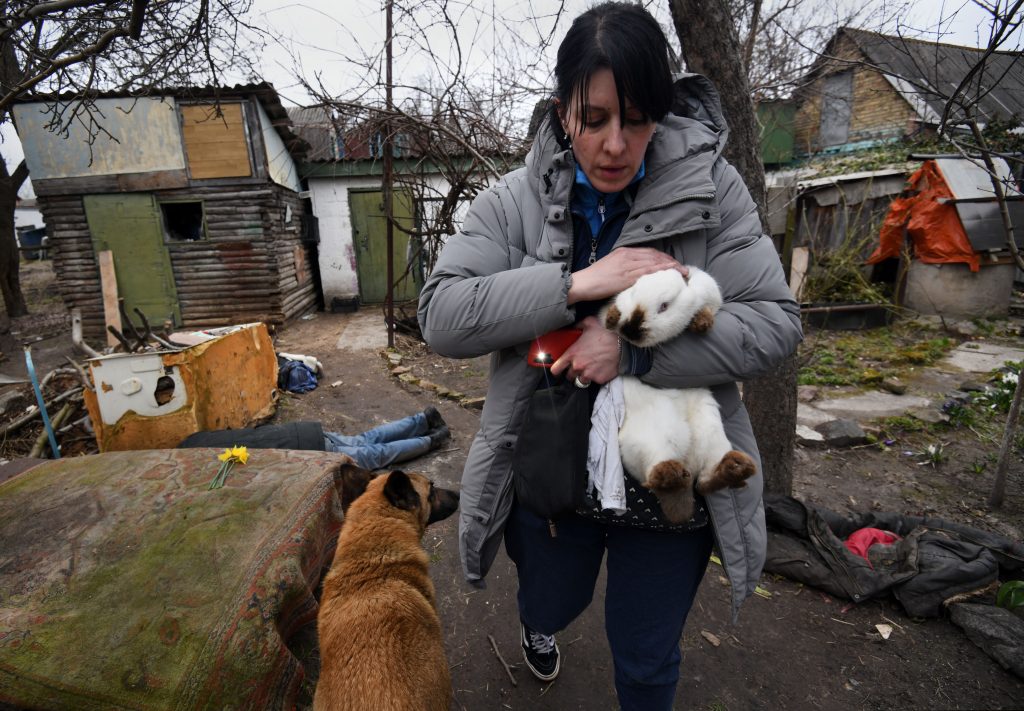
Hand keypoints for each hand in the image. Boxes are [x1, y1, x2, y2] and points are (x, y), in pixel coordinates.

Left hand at [551, 316, 619, 384]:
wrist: (623, 344)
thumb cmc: (605, 333)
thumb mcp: (589, 323)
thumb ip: (578, 326)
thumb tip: (575, 326)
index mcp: (572, 354)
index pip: (556, 369)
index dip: (556, 370)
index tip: (558, 369)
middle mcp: (578, 366)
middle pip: (569, 376)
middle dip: (572, 372)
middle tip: (579, 366)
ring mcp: (588, 374)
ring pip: (581, 381)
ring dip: (583, 376)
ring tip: (590, 369)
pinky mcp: (599, 379)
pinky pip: (594, 381)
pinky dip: (596, 377)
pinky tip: (601, 368)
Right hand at [568, 247, 687, 303]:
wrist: (583, 283)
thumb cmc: (595, 278)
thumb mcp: (612, 266)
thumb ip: (625, 266)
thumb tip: (638, 272)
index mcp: (624, 251)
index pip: (649, 252)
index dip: (664, 257)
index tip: (673, 263)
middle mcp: (628, 255)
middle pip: (655, 256)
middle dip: (671, 261)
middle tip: (683, 268)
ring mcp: (627, 265)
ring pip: (654, 263)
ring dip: (671, 267)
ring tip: (682, 272)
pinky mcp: (626, 276)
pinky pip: (648, 272)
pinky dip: (661, 272)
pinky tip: (670, 274)